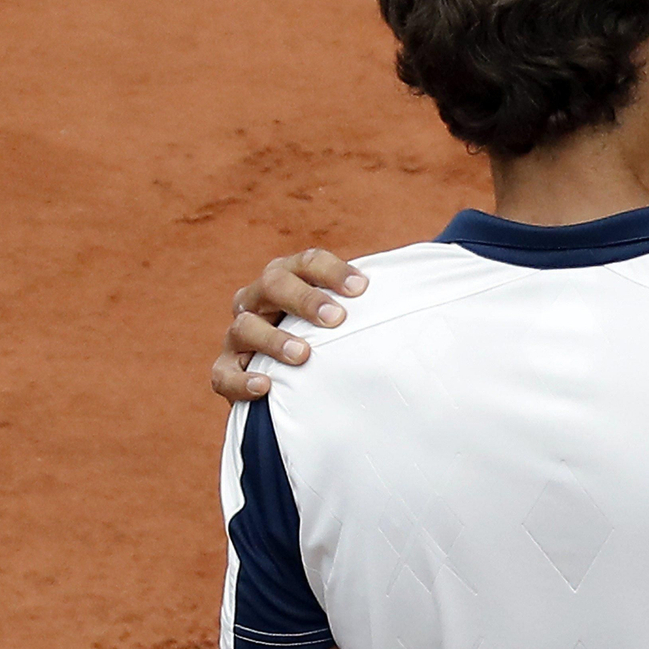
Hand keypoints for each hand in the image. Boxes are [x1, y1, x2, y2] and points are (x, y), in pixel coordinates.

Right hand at [211, 249, 367, 402]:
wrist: (293, 378)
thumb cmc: (330, 340)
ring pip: (245, 327)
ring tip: (304, 354)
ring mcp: (238, 336)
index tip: (362, 289)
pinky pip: (223, 374)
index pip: (307, 261)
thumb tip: (425, 289)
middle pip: (273, 284)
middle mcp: (258, 300)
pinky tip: (266, 386)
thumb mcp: (347, 317)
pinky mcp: (226, 370)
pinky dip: (241, 380)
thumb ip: (370, 303)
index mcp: (288, 277)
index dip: (332, 271)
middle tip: (337, 319)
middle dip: (305, 299)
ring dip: (275, 339)